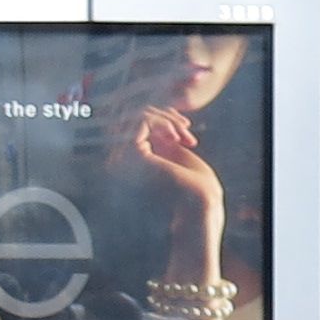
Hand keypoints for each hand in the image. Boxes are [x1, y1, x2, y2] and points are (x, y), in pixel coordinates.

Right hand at [129, 105, 224, 229]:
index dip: (160, 118)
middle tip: (186, 129)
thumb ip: (158, 135)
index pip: (132, 124)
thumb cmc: (196, 187)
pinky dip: (163, 121)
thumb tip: (147, 112)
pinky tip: (177, 136)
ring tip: (184, 135)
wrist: (201, 207)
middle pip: (130, 116)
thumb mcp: (175, 153)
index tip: (185, 128)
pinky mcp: (131, 153)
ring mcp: (121, 157)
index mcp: (128, 162)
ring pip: (135, 114)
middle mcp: (118, 160)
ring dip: (166, 118)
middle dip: (163, 115)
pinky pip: (141, 118)